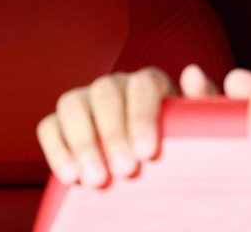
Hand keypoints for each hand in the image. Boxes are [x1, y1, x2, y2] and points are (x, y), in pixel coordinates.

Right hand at [35, 64, 249, 187]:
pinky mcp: (59, 120)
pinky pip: (49, 126)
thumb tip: (193, 72)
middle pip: (106, 93)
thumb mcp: (196, 124)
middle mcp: (115, 84)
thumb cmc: (176, 140)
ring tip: (97, 179)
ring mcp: (84, 99)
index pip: (143, 85)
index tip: (147, 153)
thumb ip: (202, 101)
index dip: (142, 117)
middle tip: (126, 171)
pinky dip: (57, 150)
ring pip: (73, 104)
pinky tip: (71, 176)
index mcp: (149, 81)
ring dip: (83, 142)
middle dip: (113, 134)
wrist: (149, 162)